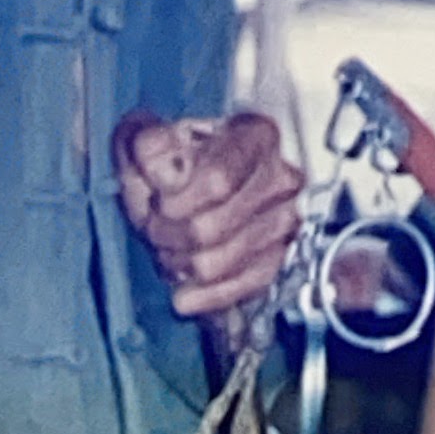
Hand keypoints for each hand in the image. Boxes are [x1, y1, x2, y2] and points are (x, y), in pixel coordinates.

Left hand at [114, 108, 301, 320]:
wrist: (204, 179)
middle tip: (152, 229)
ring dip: (180, 264)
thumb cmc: (179, 158)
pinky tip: (184, 294)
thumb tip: (163, 177)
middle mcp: (282, 178)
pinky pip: (242, 289)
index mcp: (255, 137)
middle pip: (212, 227)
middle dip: (167, 235)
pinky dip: (206, 297)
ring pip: (219, 262)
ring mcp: (286, 222)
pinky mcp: (281, 259)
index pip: (217, 181)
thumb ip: (147, 147)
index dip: (176, 202)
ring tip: (166, 251)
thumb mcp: (151, 138)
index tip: (155, 203)